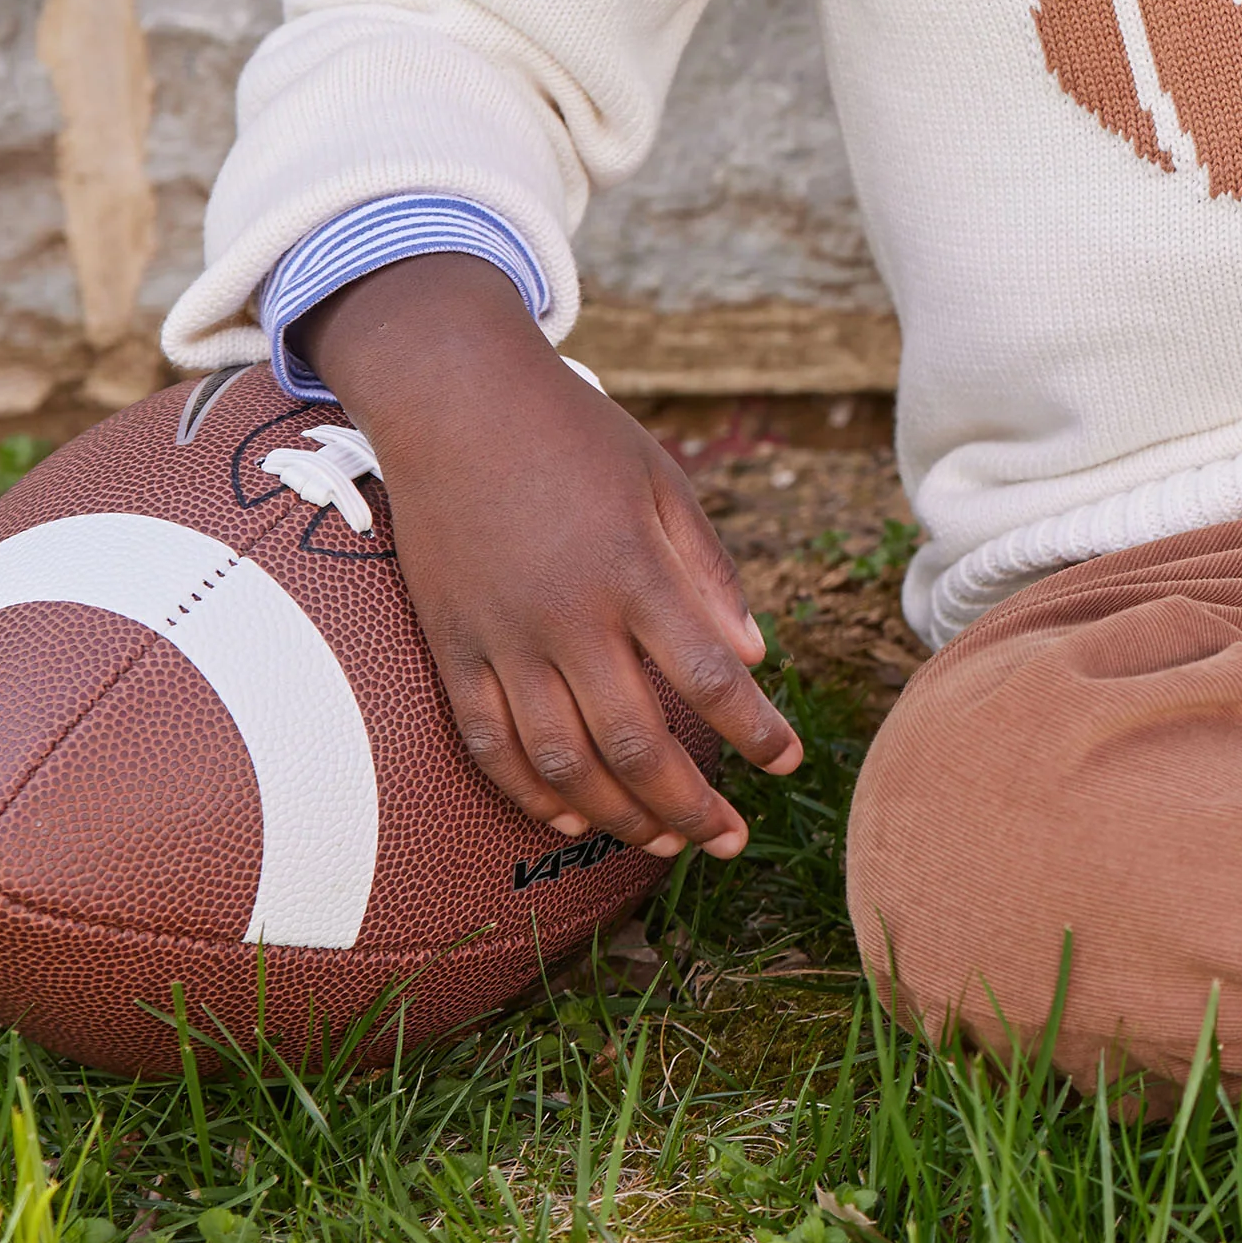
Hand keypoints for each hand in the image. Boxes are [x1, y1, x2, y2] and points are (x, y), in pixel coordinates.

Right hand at [303, 252, 803, 860]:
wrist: (452, 399)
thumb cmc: (574, 433)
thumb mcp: (662, 484)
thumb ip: (708, 575)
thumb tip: (753, 659)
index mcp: (632, 571)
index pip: (710, 679)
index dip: (756, 732)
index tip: (789, 763)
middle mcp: (566, 617)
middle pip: (636, 742)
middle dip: (691, 804)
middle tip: (730, 838)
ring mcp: (501, 639)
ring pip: (561, 762)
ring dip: (619, 815)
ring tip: (665, 843)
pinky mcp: (451, 647)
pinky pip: (489, 742)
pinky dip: (530, 792)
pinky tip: (571, 818)